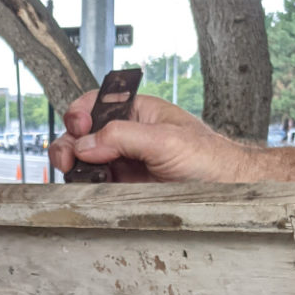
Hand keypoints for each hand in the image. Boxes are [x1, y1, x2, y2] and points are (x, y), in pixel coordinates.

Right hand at [48, 92, 253, 183]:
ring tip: (75, 175)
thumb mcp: (165, 140)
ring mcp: (126, 162)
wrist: (228, 189)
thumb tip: (86, 143)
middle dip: (70, 143)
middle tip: (67, 160)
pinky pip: (98, 184)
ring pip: (86, 160)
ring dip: (74, 166)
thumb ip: (123, 137)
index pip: (97, 104)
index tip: (78, 128)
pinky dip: (86, 186)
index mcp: (138, 112)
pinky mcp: (127, 187)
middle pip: (84, 134)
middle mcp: (128, 135)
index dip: (80, 113)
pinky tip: (87, 188)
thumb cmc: (209, 158)